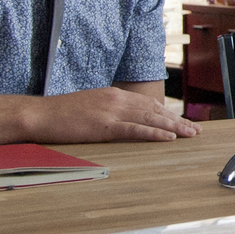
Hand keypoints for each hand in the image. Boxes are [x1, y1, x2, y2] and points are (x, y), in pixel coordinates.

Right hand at [29, 88, 200, 142]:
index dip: (167, 113)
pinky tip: (168, 138)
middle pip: (154, 110)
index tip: (182, 121)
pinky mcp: (104, 126)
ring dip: (173, 127)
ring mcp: (111, 112)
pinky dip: (154, 134)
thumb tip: (124, 118)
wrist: (39, 114)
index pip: (148, 104)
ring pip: (150, 119)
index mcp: (114, 95)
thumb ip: (109, 110)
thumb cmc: (60, 113)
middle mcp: (117, 100)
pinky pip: (134, 130)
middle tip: (195, 130)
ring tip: (190, 134)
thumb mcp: (90, 106)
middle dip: (177, 121)